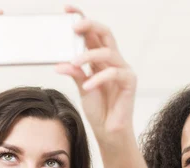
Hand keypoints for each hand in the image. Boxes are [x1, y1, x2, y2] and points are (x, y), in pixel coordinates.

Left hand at [55, 5, 136, 142]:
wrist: (109, 132)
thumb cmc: (98, 110)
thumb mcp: (81, 88)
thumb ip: (75, 73)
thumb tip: (60, 63)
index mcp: (100, 59)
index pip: (91, 33)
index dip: (81, 18)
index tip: (66, 9)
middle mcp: (112, 60)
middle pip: (104, 34)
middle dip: (89, 26)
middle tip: (74, 27)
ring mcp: (122, 70)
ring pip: (107, 52)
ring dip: (89, 55)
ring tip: (75, 62)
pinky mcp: (129, 82)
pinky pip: (114, 73)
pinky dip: (98, 78)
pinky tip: (88, 86)